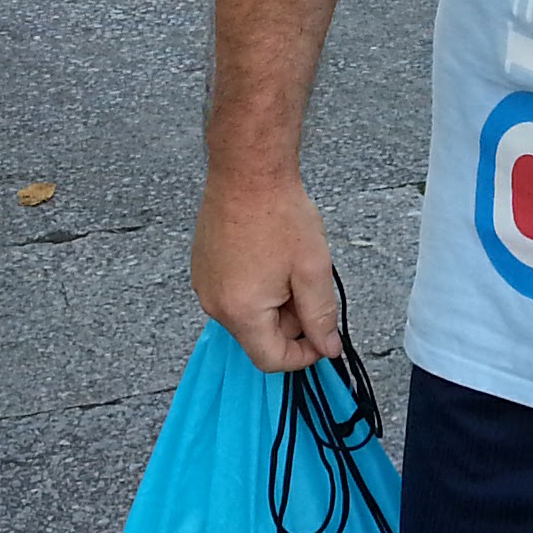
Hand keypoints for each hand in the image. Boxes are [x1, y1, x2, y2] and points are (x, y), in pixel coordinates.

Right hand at [192, 171, 341, 370]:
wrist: (247, 172)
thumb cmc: (279, 215)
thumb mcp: (313, 271)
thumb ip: (321, 316)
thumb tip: (328, 348)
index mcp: (240, 311)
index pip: (271, 360)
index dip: (304, 356)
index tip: (324, 337)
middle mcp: (214, 304)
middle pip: (259, 337)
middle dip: (290, 322)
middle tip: (309, 285)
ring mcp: (205, 286)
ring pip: (248, 315)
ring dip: (275, 303)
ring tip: (290, 266)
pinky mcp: (203, 269)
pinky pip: (235, 294)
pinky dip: (258, 288)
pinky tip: (271, 258)